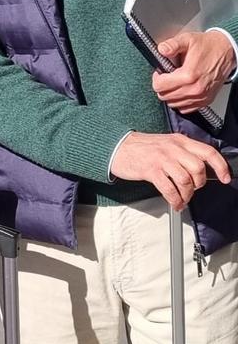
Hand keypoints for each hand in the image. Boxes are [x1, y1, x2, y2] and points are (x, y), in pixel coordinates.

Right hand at [110, 131, 230, 210]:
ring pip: (186, 181)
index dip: (221, 166)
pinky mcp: (151, 170)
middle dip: (199, 184)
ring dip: (187, 195)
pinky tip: (174, 203)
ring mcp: (162, 159)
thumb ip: (183, 153)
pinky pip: (169, 189)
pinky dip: (175, 200)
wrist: (117, 147)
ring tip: (182, 199)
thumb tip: (200, 169)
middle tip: (193, 189)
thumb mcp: (167, 143)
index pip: (208, 152)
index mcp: (180, 141)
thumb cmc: (141, 148)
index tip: (226, 178)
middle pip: (198, 169)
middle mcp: (173, 148)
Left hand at [152, 30, 235, 112]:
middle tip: (168, 76)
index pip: (159, 86)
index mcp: (188, 75)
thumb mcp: (187, 40)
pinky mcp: (205, 101)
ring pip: (173, 103)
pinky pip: (185, 108)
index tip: (160, 72)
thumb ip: (172, 45)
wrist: (226, 52)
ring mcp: (201, 97)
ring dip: (171, 94)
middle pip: (165, 96)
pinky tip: (182, 89)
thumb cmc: (207, 46)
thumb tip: (162, 50)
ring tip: (175, 81)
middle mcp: (195, 89)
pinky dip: (180, 101)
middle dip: (162, 86)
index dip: (156, 78)